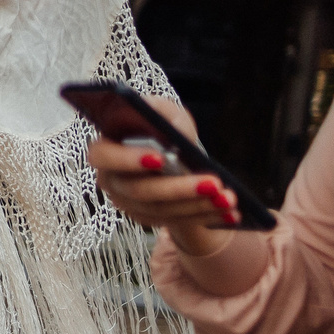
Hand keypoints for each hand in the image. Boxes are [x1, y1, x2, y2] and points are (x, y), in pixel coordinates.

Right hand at [86, 96, 250, 259]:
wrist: (168, 149)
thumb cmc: (160, 125)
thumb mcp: (163, 111)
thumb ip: (166, 115)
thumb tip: (178, 133)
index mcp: (106, 149)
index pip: (103, 156)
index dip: (128, 159)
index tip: (160, 158)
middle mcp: (112, 180)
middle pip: (139, 190)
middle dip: (179, 188)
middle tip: (214, 183)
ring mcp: (129, 203)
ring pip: (160, 210)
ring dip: (197, 205)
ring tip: (229, 198)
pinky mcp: (150, 217)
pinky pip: (176, 221)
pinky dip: (205, 217)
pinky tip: (230, 214)